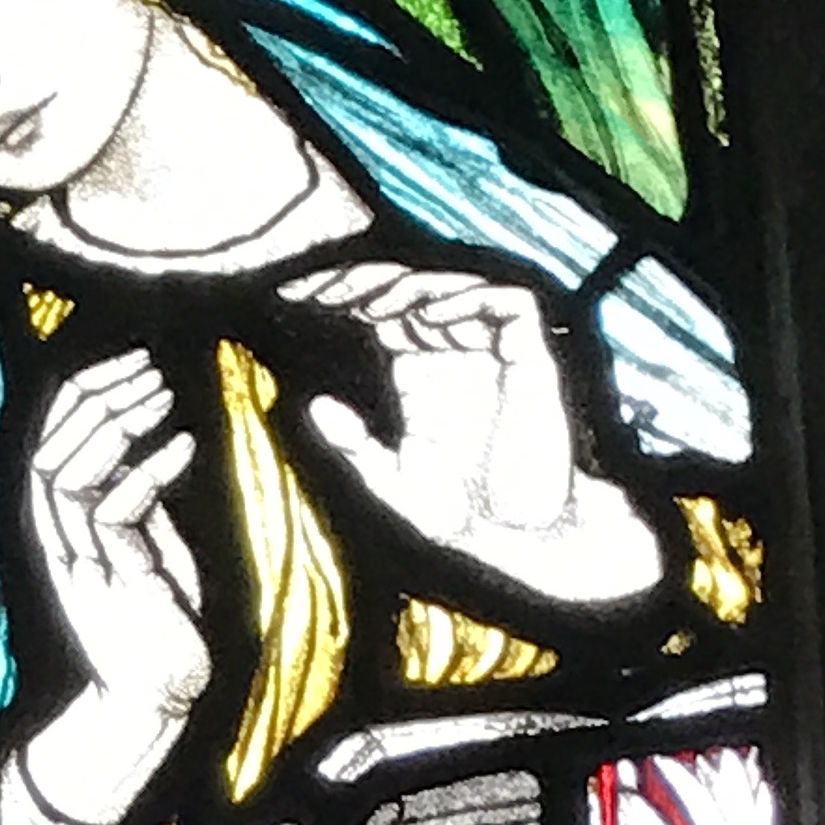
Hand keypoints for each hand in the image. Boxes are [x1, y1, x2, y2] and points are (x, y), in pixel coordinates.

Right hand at [0, 349, 215, 824]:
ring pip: (69, 476)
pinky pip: (115, 515)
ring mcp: (81, 565)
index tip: (131, 364)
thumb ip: (140, 506)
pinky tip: (182, 446)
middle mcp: (61, 544)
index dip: (83, 396)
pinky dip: (148, 473)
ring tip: (161, 394)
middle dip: (97, 398)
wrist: (154, 701)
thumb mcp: (150, 551)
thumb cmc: (159, 626)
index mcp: (64, 530)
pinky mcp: (113, 585)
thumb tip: (151, 449)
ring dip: (116, 425)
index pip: (52, 444)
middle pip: (51, 451)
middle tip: (147, 369)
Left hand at [285, 264, 661, 605]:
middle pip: (408, 291)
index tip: (294, 298)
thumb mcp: (391, 481)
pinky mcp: (530, 359)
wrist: (520, 541)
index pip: (376, 313)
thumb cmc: (461, 515)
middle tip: (325, 289)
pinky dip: (472, 302)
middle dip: (365, 283)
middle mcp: (452, 352)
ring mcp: (492, 352)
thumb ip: (355, 445)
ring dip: (412, 289)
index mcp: (416, 370)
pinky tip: (429, 316)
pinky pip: (510, 307)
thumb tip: (314, 407)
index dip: (341, 298)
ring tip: (373, 302)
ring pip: (453, 289)